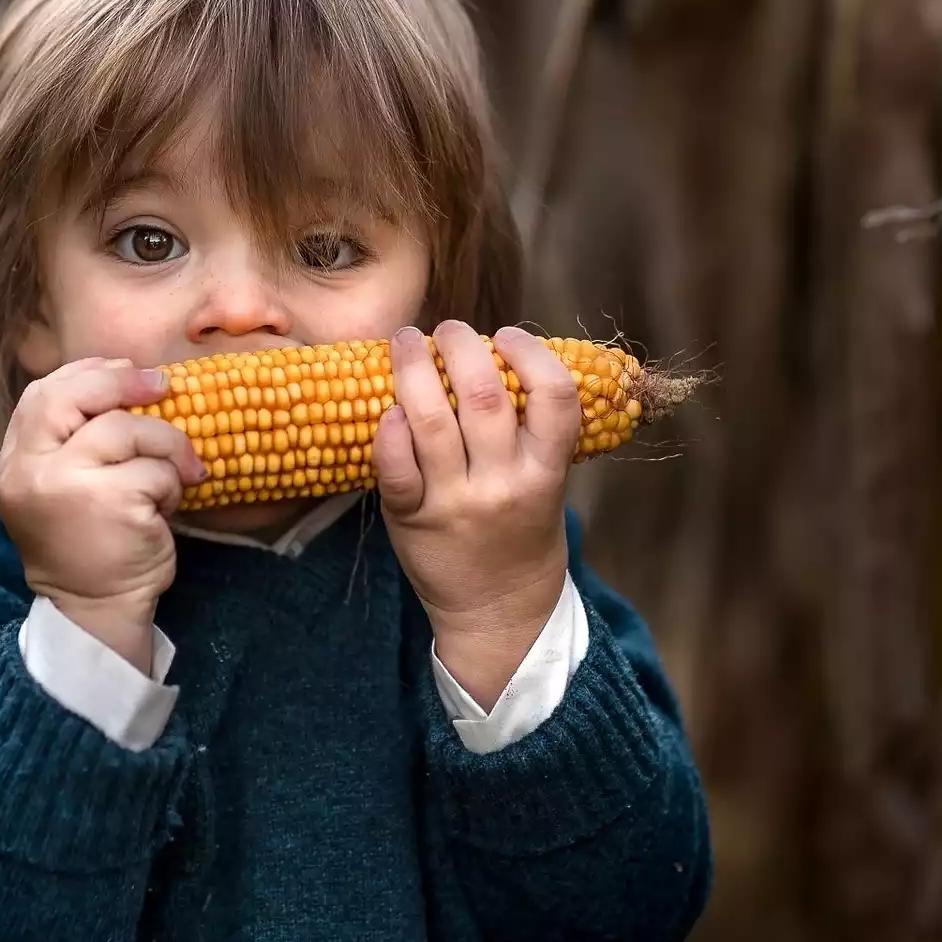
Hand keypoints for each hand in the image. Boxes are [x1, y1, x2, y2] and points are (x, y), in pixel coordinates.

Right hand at [0, 357, 208, 673]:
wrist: (94, 611)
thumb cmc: (88, 546)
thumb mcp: (61, 488)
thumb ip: (73, 440)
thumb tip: (127, 376)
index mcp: (13, 465)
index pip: (41, 397)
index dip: (86, 375)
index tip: (124, 373)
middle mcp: (29, 471)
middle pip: (77, 397)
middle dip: (126, 385)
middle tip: (164, 387)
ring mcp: (67, 485)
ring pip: (128, 430)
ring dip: (165, 448)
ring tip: (174, 476)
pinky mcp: (111, 501)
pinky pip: (156, 468)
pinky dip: (174, 484)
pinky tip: (166, 509)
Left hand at [372, 322, 579, 705]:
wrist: (498, 612)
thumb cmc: (522, 534)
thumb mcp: (547, 484)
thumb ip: (530, 432)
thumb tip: (497, 356)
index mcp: (546, 471)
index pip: (555, 396)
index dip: (531, 353)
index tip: (508, 334)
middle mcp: (503, 484)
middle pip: (484, 396)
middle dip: (462, 346)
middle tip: (449, 329)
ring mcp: (455, 502)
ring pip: (432, 420)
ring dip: (415, 368)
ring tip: (407, 341)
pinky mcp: (412, 519)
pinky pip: (395, 468)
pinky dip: (388, 431)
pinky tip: (387, 406)